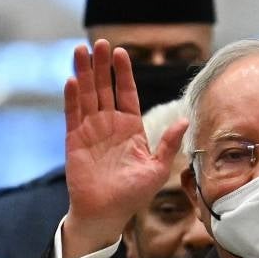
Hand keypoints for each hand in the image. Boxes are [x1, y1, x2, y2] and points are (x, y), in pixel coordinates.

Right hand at [62, 40, 187, 257]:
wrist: (106, 214)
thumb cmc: (133, 195)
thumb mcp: (157, 168)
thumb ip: (169, 143)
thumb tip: (186, 120)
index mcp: (130, 128)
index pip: (126, 93)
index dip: (123, 73)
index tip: (122, 52)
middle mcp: (109, 125)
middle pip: (104, 88)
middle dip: (102, 65)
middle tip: (100, 43)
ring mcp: (90, 131)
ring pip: (87, 95)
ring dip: (84, 73)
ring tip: (81, 51)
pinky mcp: (74, 140)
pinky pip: (73, 115)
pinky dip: (72, 98)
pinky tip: (72, 80)